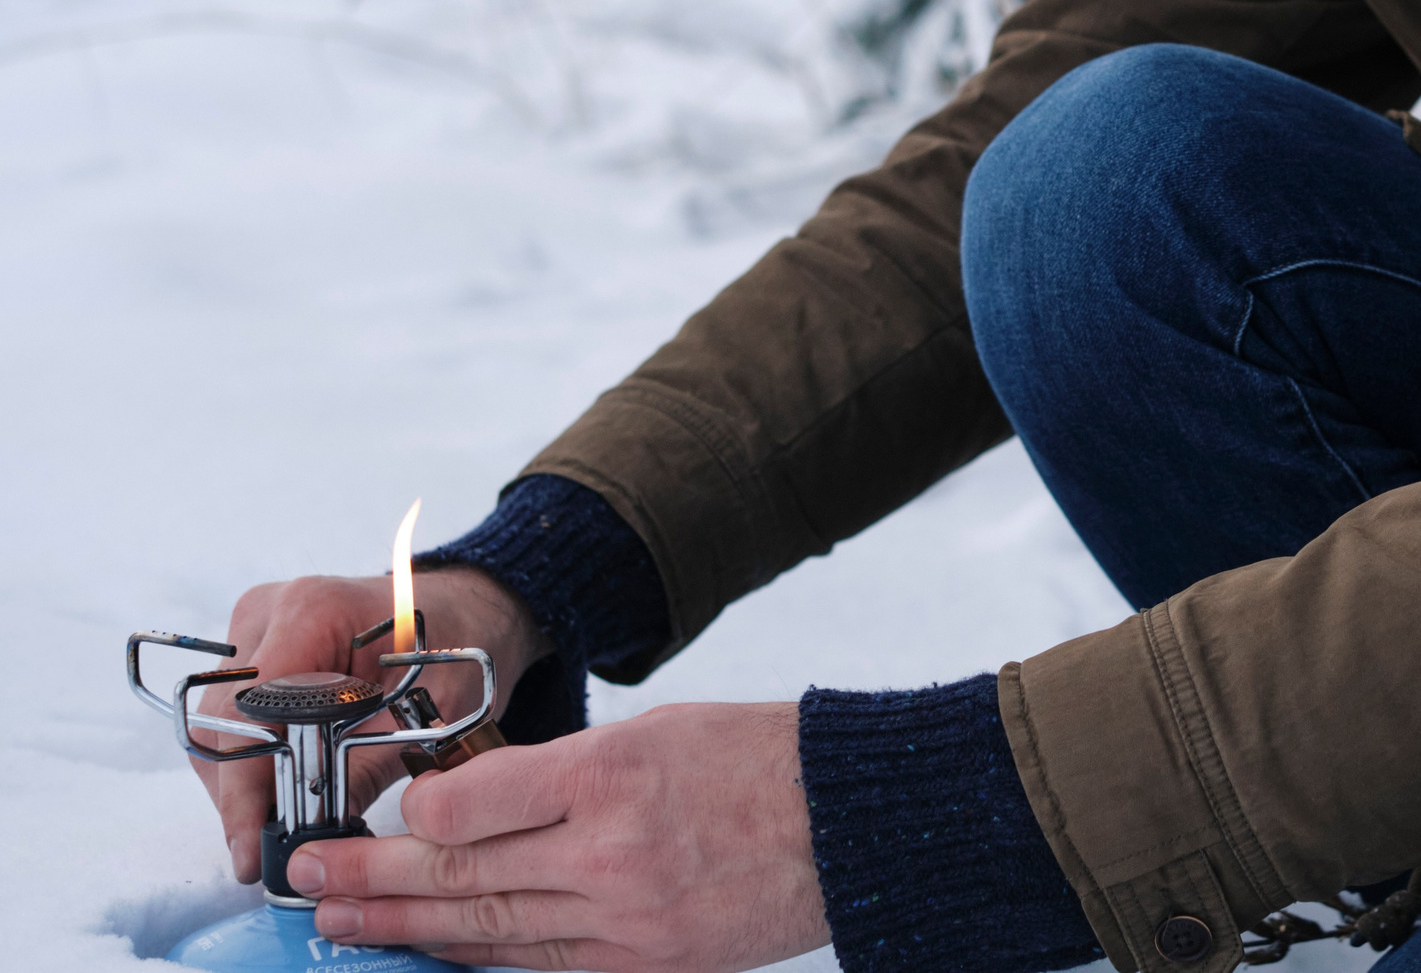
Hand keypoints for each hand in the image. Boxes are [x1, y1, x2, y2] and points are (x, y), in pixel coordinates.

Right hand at [202, 567, 549, 880]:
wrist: (462, 611)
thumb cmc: (452, 647)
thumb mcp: (424, 714)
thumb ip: (361, 775)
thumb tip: (313, 846)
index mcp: (312, 611)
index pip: (249, 709)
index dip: (244, 784)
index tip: (252, 843)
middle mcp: (268, 612)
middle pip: (222, 722)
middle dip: (242, 793)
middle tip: (266, 850)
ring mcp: (254, 629)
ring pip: (217, 726)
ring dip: (242, 781)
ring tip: (279, 826)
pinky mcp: (254, 650)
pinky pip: (232, 718)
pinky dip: (252, 760)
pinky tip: (281, 794)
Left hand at [289, 701, 830, 972]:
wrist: (851, 822)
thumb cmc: (762, 760)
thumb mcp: (658, 732)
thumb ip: (564, 770)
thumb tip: (475, 802)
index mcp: (611, 775)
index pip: (472, 801)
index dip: (414, 812)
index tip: (381, 812)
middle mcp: (609, 852)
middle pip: (462, 874)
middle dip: (374, 878)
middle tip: (309, 879)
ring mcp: (627, 920)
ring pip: (489, 930)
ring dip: (408, 927)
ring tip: (346, 924)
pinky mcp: (648, 965)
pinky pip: (544, 968)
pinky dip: (483, 962)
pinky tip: (436, 954)